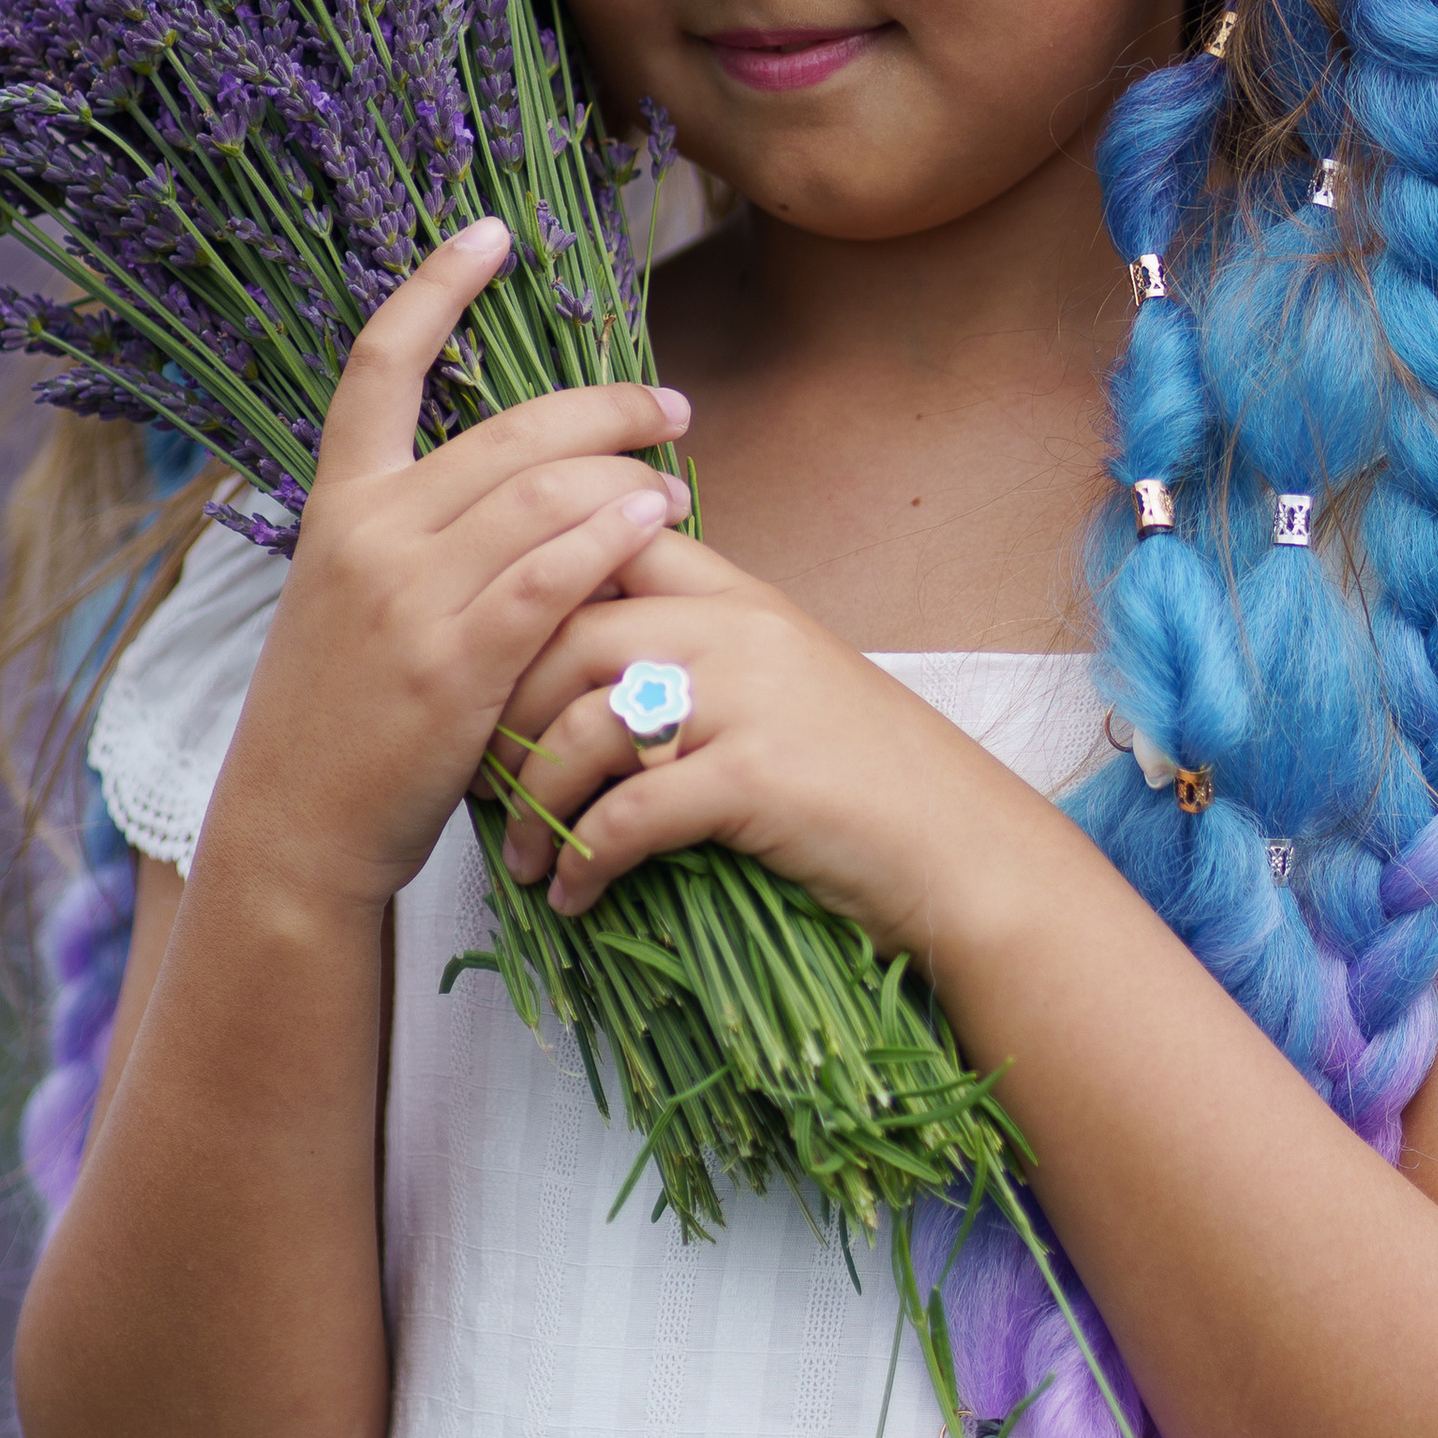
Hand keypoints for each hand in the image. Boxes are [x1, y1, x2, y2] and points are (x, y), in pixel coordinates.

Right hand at [206, 223, 693, 913]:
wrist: (297, 829)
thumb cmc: (340, 716)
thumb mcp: (347, 602)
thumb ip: (412, 534)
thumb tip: (511, 477)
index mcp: (335, 508)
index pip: (376, 366)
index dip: (434, 287)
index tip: (491, 232)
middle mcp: (366, 536)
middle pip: (505, 430)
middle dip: (601, 407)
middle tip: (668, 404)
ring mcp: (408, 600)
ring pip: (540, 496)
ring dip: (627, 474)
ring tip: (678, 482)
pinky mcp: (453, 666)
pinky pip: (551, 577)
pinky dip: (610, 537)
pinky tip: (657, 519)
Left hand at [495, 544, 1066, 963]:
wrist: (961, 848)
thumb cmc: (866, 777)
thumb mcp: (784, 682)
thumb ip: (699, 654)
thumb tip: (583, 676)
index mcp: (739, 594)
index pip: (608, 540)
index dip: (529, 586)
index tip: (486, 654)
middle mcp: (738, 629)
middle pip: (567, 633)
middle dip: (500, 708)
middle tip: (476, 772)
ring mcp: (749, 699)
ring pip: (584, 724)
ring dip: (533, 802)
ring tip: (523, 857)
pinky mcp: (756, 779)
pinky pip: (630, 814)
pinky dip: (586, 862)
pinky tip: (575, 897)